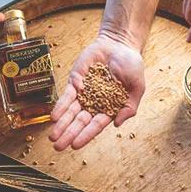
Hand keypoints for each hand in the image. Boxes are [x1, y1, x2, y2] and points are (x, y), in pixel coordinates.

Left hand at [48, 34, 144, 150]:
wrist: (120, 44)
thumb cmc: (131, 66)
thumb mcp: (137, 87)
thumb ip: (130, 106)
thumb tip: (117, 124)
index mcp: (109, 108)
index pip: (95, 125)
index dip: (85, 135)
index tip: (75, 145)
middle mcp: (94, 103)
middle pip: (80, 122)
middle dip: (69, 134)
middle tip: (58, 147)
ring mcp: (83, 92)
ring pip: (70, 112)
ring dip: (61, 125)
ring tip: (53, 137)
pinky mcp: (75, 81)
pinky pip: (66, 96)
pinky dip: (60, 106)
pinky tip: (54, 117)